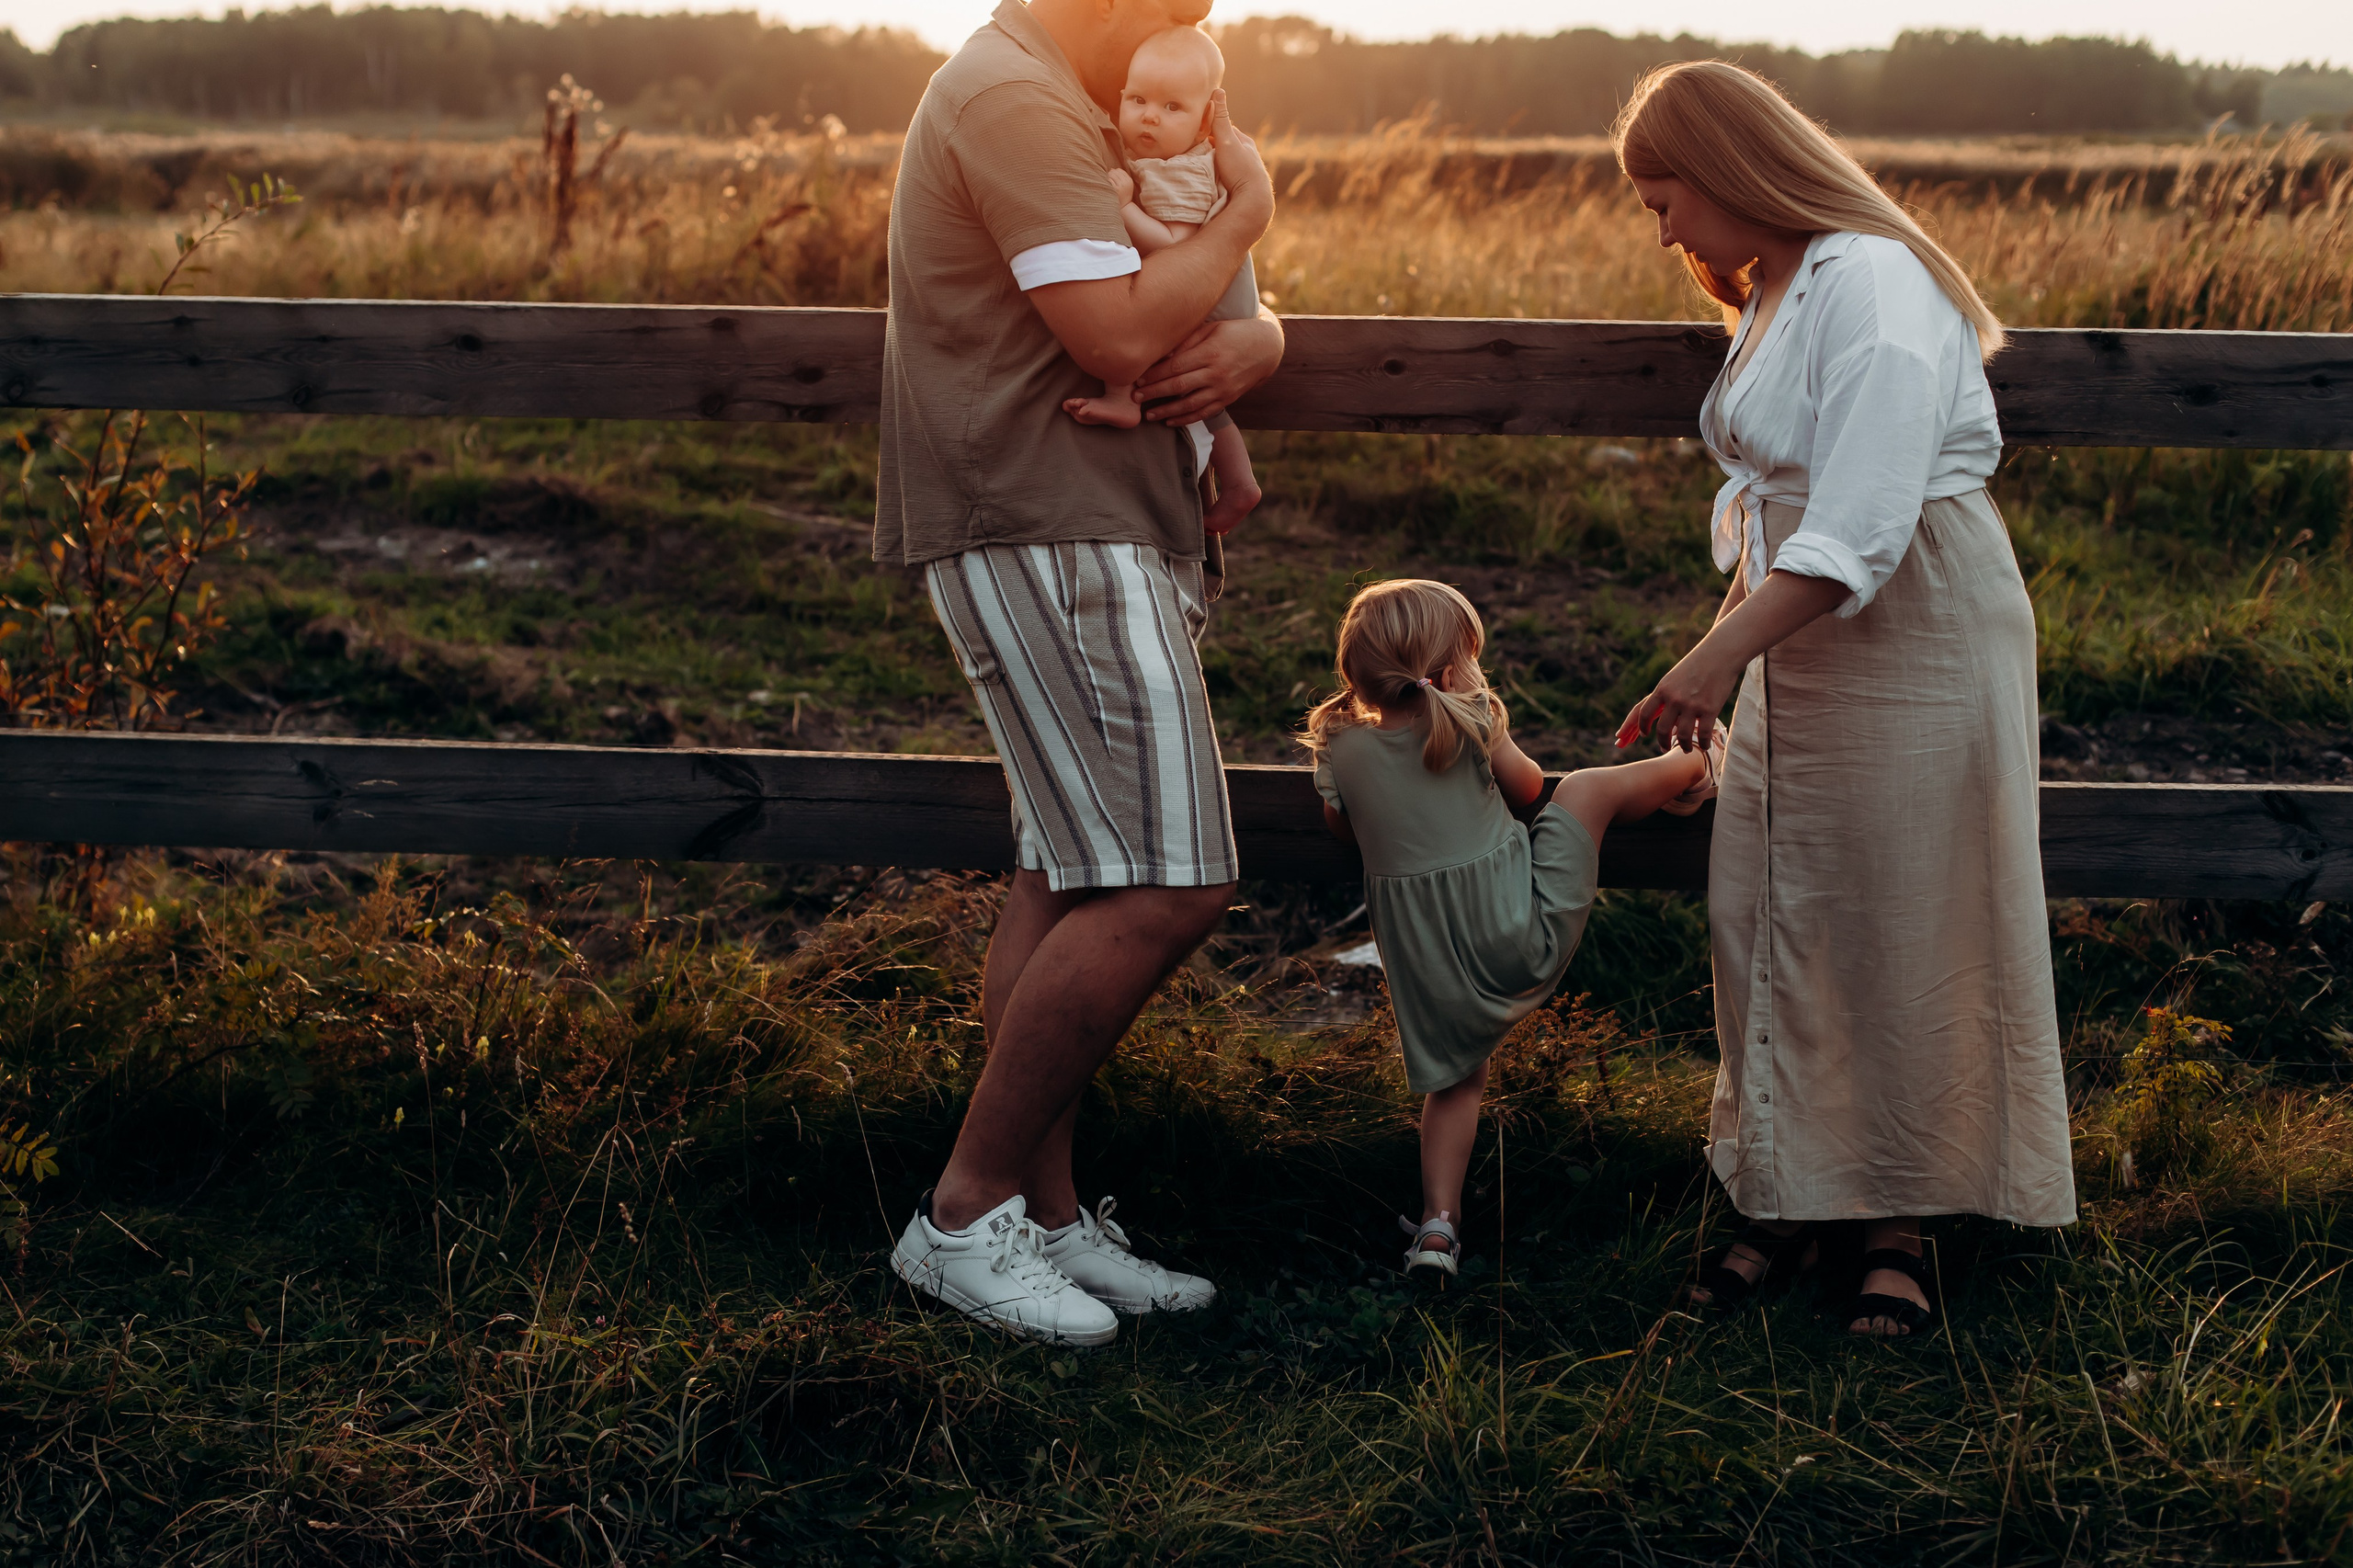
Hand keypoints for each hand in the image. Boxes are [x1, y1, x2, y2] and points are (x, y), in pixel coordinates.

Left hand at [1107, 167, 1135, 204]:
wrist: (1124, 206)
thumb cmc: (1124, 194)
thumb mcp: (1127, 185)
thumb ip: (1122, 177)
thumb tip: (1112, 169)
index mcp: (1129, 180)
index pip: (1120, 171)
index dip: (1115, 171)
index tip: (1112, 174)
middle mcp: (1125, 182)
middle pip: (1115, 172)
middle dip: (1110, 173)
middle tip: (1108, 176)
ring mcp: (1120, 186)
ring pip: (1112, 175)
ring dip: (1108, 176)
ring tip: (1106, 179)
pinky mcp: (1115, 189)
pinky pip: (1109, 180)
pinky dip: (1106, 180)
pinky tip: (1106, 183)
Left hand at [1136, 314, 1283, 424]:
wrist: (1266, 349)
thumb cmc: (1233, 333)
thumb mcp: (1211, 328)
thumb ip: (1187, 341)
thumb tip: (1161, 354)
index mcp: (1210, 352)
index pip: (1176, 366)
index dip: (1155, 374)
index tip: (1138, 379)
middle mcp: (1216, 373)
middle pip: (1179, 386)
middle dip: (1155, 393)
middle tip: (1135, 398)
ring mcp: (1223, 389)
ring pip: (1190, 404)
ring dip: (1167, 411)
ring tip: (1148, 415)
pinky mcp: (1228, 399)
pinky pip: (1204, 413)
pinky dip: (1186, 419)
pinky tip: (1169, 421)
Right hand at [1205, 89, 1271, 232]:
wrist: (1253, 201)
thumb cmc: (1240, 169)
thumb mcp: (1227, 141)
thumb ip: (1220, 118)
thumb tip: (1218, 90)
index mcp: (1245, 142)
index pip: (1224, 128)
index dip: (1209, 126)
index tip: (1194, 127)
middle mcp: (1248, 156)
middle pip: (1225, 146)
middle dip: (1210, 144)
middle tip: (1192, 146)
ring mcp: (1245, 172)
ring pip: (1226, 162)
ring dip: (1213, 161)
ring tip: (1197, 164)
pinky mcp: (1241, 187)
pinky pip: (1226, 176)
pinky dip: (1217, 174)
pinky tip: (1208, 179)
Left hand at [1617, 645, 1739, 754]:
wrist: (1720, 653)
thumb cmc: (1697, 665)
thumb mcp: (1674, 677)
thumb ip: (1667, 696)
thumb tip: (1664, 718)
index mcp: (1662, 689)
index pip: (1643, 713)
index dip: (1640, 727)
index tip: (1641, 735)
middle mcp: (1674, 698)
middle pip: (1662, 729)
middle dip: (1662, 742)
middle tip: (1664, 747)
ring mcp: (1692, 705)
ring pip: (1682, 736)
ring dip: (1684, 746)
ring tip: (1686, 749)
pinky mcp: (1710, 709)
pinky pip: (1703, 734)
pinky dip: (1702, 743)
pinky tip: (1703, 746)